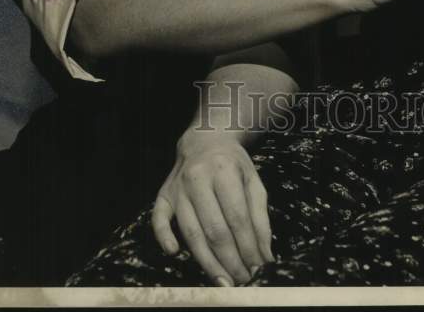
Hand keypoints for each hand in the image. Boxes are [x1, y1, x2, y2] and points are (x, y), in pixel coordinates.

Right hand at [152, 131, 272, 285]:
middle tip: (243, 279)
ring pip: (191, 232)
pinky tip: (174, 253)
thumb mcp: (253, 181)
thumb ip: (260, 217)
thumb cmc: (233, 165)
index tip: (258, 267)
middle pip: (214, 229)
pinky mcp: (164, 195)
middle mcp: (198, 178)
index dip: (248, 247)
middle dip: (230, 260)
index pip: (237, 217)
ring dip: (208, 262)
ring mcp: (178, 188)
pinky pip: (158, 218)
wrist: (205, 141)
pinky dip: (164, 237)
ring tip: (224, 281)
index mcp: (224, 171)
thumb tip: (265, 255)